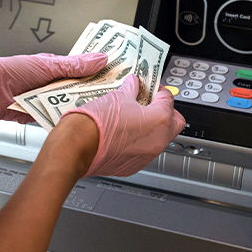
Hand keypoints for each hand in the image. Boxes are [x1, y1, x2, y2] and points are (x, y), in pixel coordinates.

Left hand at [0, 53, 107, 122]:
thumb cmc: (14, 71)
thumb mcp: (49, 65)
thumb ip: (75, 65)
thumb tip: (100, 59)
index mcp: (56, 68)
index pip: (83, 70)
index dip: (98, 72)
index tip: (116, 75)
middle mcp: (53, 84)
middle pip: (79, 89)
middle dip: (93, 92)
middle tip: (112, 95)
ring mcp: (47, 99)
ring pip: (70, 104)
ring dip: (80, 106)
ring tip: (98, 109)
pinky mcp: (40, 114)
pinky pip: (58, 117)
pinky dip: (66, 118)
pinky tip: (78, 121)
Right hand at [61, 74, 185, 176]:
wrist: (77, 146)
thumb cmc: (97, 122)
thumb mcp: (118, 96)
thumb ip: (132, 90)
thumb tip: (134, 84)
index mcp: (159, 120)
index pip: (169, 100)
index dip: (160, 91)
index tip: (152, 88)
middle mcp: (157, 141)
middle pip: (174, 123)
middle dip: (166, 111)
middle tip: (151, 102)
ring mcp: (146, 156)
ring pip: (159, 139)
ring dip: (152, 128)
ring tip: (134, 117)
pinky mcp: (133, 167)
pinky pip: (143, 152)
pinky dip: (138, 142)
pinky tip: (123, 133)